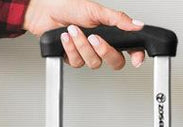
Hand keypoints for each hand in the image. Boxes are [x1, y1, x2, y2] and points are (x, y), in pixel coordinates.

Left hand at [22, 0, 145, 69]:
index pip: (129, 48)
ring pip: (93, 63)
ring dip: (82, 46)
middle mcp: (101, 45)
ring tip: (73, 30)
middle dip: (104, 51)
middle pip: (115, 61)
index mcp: (111, 33)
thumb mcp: (96, 10)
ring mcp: (87, 53)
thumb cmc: (70, 7)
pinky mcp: (74, 59)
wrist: (46, 12)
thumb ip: (117, 20)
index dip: (136, 55)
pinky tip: (65, 37)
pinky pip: (77, 62)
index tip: (136, 60)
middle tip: (94, 38)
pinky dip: (70, 48)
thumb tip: (137, 24)